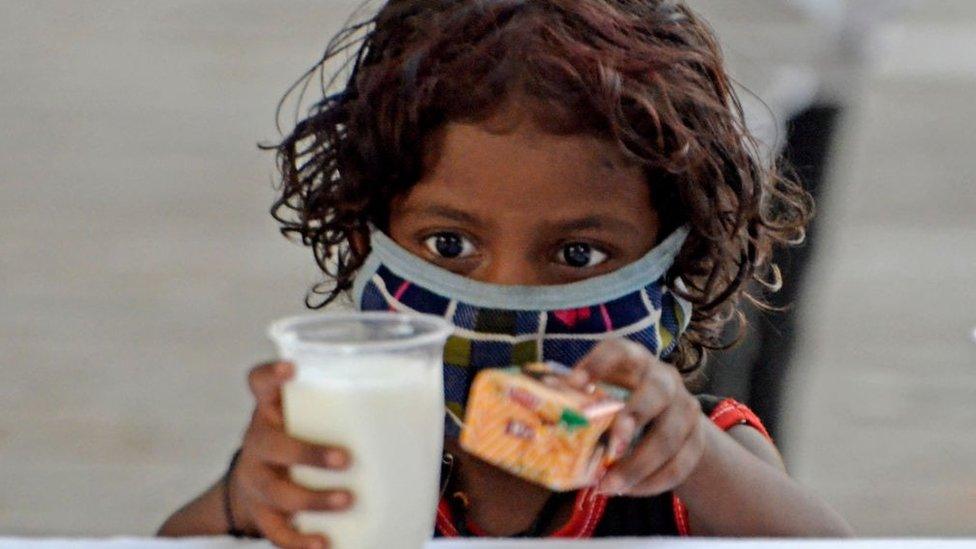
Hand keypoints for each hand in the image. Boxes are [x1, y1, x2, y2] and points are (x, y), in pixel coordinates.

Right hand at [231, 361, 352, 548]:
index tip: (293, 367)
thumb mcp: (316, 417)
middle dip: (309, 452)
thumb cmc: (304, 438)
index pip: (260, 382)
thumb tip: (427, 407)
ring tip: (348, 499)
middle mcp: (259, 440)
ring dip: (314, 498)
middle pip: (271, 442)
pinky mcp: (260, 513)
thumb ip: (353, 409)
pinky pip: (276, 531)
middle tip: (346, 459)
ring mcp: (256, 478)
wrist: (260, 482)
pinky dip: (300, 541)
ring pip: (276, 490)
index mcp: (273, 409)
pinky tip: (324, 544)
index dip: (272, 373)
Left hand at [568, 339, 705, 496]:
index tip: (573, 385)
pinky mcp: (697, 438)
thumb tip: (543, 400)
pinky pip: (681, 463)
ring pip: (670, 436)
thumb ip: (577, 397)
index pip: (618, 351)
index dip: (597, 364)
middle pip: (656, 392)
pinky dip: (653, 482)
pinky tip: (628, 491)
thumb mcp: (601, 391)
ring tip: (609, 486)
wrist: (666, 415)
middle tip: (611, 447)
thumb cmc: (619, 400)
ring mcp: (685, 407)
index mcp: (633, 359)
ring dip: (639, 465)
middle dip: (633, 418)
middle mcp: (663, 378)